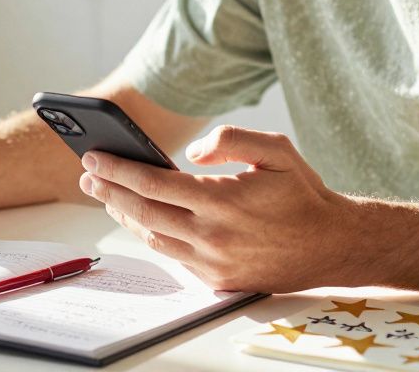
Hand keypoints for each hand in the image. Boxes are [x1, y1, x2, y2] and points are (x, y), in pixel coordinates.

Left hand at [79, 125, 357, 292]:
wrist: (331, 245)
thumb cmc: (301, 194)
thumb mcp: (275, 150)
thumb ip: (230, 139)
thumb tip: (191, 152)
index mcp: (222, 201)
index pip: (153, 183)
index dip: (118, 169)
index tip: (94, 157)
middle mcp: (212, 236)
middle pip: (142, 213)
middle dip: (109, 191)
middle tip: (87, 175)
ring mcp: (212, 262)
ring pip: (153, 237)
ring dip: (125, 214)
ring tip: (108, 194)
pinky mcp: (217, 279)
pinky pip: (172, 255)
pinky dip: (152, 234)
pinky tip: (142, 218)